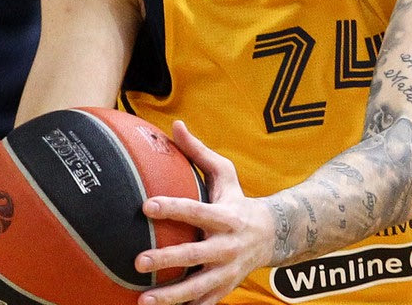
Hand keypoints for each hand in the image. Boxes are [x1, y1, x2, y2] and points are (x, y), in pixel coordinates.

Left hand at [135, 121, 274, 304]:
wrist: (272, 235)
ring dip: (171, 296)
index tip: (146, 205)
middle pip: (195, 255)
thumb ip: (198, 152)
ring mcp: (227, 271)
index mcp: (225, 216)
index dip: (172, 208)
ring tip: (144, 300)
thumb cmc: (238, 200)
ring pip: (198, 287)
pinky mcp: (224, 288)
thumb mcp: (225, 173)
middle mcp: (227, 246)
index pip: (196, 211)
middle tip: (138, 261)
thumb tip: (176, 125)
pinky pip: (203, 302)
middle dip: (167, 259)